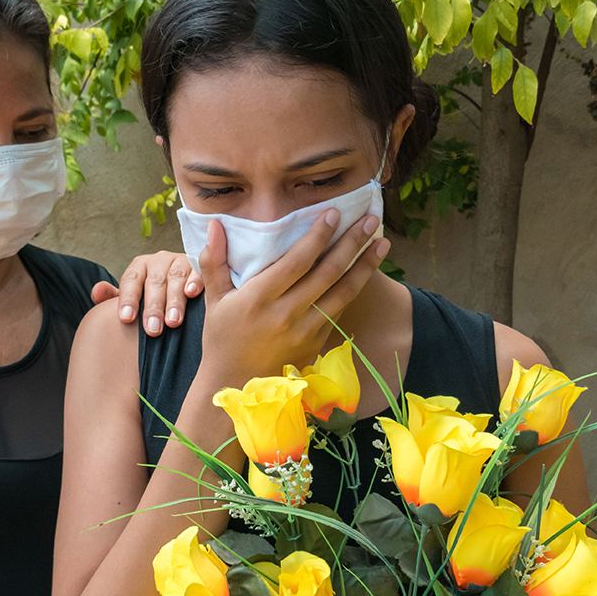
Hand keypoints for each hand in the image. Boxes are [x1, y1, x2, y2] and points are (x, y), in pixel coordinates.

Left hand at [91, 252, 204, 336]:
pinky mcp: (200, 266)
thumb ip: (113, 297)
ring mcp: (180, 261)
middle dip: (153, 306)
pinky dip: (195, 281)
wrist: (181, 286)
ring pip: (176, 277)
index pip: (131, 280)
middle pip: (154, 281)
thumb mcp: (132, 298)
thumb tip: (97, 292)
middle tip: (152, 330)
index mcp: (139, 266)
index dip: (128, 299)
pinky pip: (198, 271)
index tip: (126, 318)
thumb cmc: (151, 298)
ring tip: (172, 322)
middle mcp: (159, 260)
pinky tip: (192, 294)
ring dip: (174, 300)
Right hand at [196, 210, 387, 385]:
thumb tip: (215, 224)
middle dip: (352, 243)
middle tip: (371, 219)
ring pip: (343, 293)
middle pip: (328, 273)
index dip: (318, 236)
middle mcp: (286, 314)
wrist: (236, 384)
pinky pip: (339, 310)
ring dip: (366, 266)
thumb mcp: (213, 299)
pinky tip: (367, 270)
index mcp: (259, 298)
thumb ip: (214, 260)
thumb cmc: (222, 337)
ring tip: (383, 242)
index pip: (297, 261)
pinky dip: (355, 288)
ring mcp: (305, 331)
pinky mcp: (316, 342)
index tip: (333, 213)